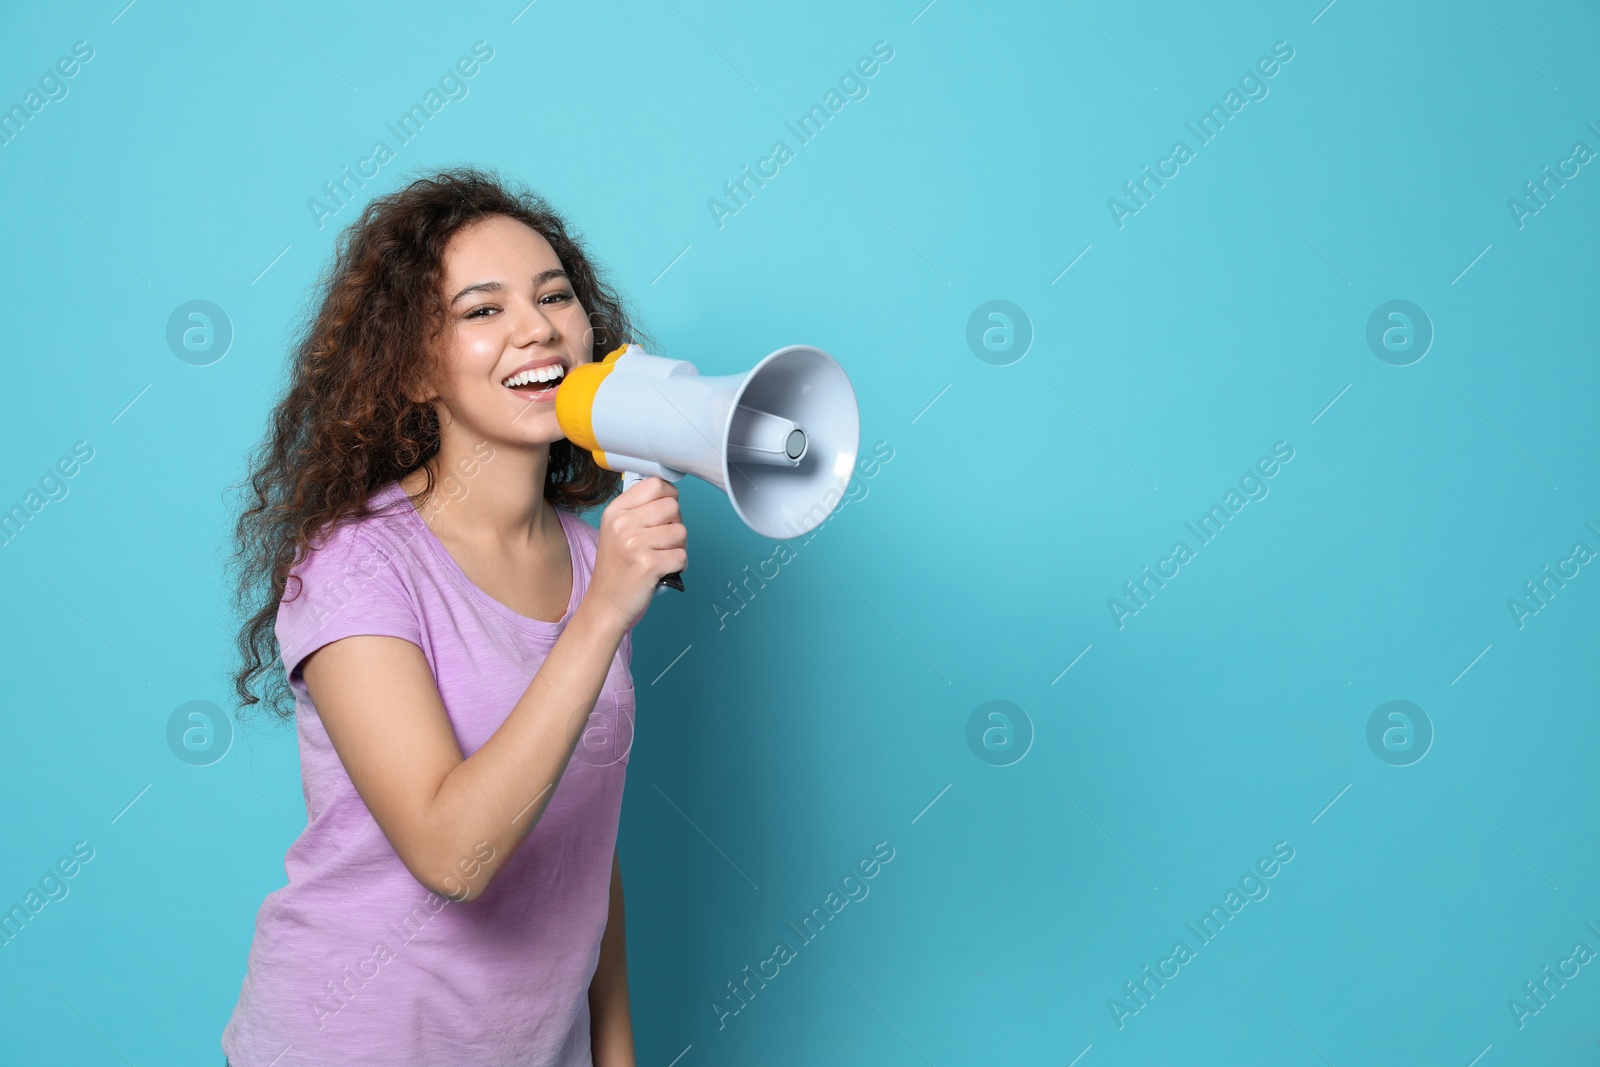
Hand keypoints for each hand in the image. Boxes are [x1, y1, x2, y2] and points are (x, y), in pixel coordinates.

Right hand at [586, 476, 686, 631]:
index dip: (669, 496)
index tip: (667, 511)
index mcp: (615, 511)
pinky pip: (682, 556)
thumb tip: (670, 494)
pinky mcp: (648, 565)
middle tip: (663, 541)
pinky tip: (663, 570)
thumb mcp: (617, 530)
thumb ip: (640, 510)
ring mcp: (634, 544)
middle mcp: (622, 524)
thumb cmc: (617, 568)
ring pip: (681, 531)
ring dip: (679, 547)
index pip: (655, 484)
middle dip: (675, 524)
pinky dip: (679, 566)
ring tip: (662, 557)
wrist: (605, 604)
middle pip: (672, 506)